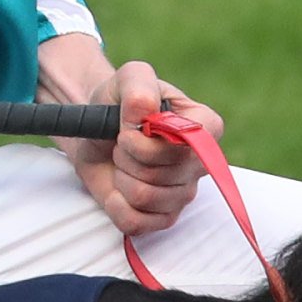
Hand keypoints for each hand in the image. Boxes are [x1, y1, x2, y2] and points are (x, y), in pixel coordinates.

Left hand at [47, 43, 215, 238]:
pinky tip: (116, 189)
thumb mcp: (128, 78)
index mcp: (204, 126)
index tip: (130, 129)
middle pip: (161, 173)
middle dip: (127, 156)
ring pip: (146, 198)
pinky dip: (117, 206)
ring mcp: (181, 193)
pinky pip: (138, 223)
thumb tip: (145, 113)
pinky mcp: (161, 217)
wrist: (97, 130)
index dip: (150, 143)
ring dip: (121, 177)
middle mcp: (199, 164)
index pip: (193, 147)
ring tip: (121, 162)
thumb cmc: (120, 101)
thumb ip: (139, 86)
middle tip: (121, 143)